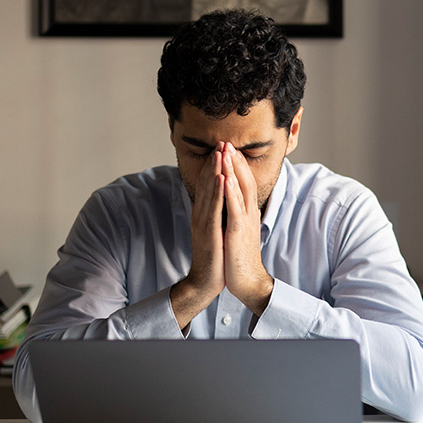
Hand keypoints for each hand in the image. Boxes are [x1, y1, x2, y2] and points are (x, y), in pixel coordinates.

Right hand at [170, 146, 225, 327]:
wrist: (206, 281)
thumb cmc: (214, 256)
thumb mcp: (215, 230)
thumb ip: (215, 214)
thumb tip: (221, 201)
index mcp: (204, 213)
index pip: (209, 185)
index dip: (214, 166)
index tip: (222, 148)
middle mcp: (201, 214)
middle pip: (208, 183)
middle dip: (214, 162)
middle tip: (221, 141)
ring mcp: (204, 223)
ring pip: (210, 192)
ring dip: (215, 171)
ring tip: (220, 152)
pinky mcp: (209, 233)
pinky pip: (214, 209)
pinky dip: (218, 192)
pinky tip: (222, 178)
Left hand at [221, 143, 273, 313]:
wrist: (247, 282)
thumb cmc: (239, 258)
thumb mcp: (237, 230)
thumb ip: (235, 214)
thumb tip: (229, 202)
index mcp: (247, 213)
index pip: (243, 183)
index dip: (237, 165)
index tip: (229, 148)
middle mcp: (249, 214)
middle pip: (244, 180)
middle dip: (235, 160)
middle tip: (227, 141)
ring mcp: (244, 222)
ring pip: (240, 190)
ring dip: (233, 169)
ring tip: (227, 151)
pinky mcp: (238, 233)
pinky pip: (235, 208)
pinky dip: (230, 192)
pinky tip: (226, 178)